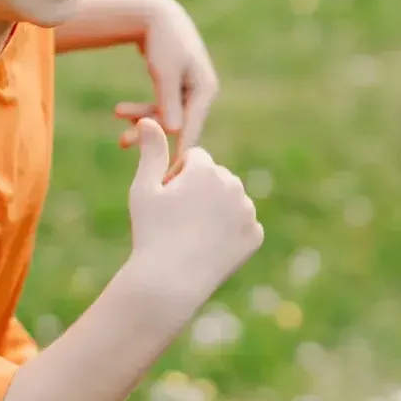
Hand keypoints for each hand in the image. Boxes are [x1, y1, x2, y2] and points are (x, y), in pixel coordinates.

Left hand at [115, 0, 218, 163]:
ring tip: (118, 137)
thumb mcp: (164, 70)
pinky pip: (160, 109)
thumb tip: (174, 132)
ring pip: (165, 119)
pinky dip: (141, 112)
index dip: (179, 151)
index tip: (168, 173)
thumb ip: (168, 101)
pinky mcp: (175, 89)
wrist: (155, 13)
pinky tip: (119, 112)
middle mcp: (200, 92)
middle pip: (178, 126)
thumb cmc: (162, 39)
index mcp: (205, 89)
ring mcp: (188, 91)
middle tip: (125, 147)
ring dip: (142, 124)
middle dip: (152, 137)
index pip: (193, 127)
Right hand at [126, 118, 262, 304]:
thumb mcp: (144, 188)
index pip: (196, 159)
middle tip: (178, 220)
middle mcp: (234, 185)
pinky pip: (240, 224)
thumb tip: (148, 119)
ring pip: (229, 200)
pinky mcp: (255, 236)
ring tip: (192, 234)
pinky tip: (208, 246)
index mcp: (208, 169)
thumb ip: (151, 150)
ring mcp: (248, 212)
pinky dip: (227, 232)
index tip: (167, 199)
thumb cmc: (151, 232)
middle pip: (215, 177)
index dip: (177, 176)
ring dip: (215, 209)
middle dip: (199, 190)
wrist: (170, 282)